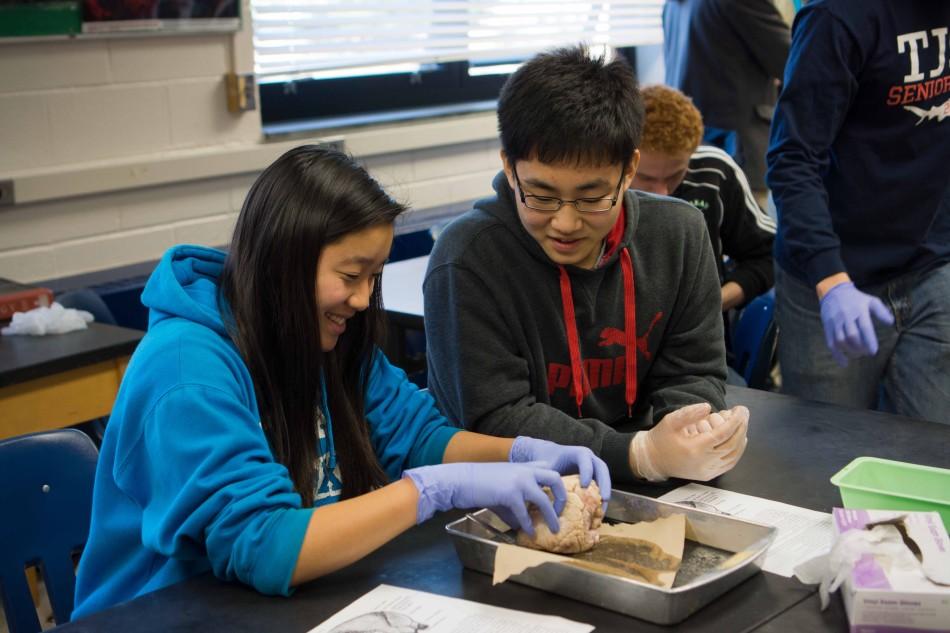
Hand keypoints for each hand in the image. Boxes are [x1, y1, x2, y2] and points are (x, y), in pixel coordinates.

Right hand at [403, 462, 565, 535]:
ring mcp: (518, 481)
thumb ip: (515, 504)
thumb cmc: (479, 484)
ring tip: (555, 529)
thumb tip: (522, 525)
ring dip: (551, 516)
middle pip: (555, 479)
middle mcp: (524, 471)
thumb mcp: (501, 488)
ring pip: (544, 499)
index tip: (560, 496)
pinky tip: (529, 533)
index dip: (558, 482)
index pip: (549, 468)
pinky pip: (525, 513)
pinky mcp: (509, 493)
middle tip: (562, 510)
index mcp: (523, 466)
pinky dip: (528, 525)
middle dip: (562, 496)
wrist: (461, 480)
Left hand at [509, 436, 611, 509]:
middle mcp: (589, 458)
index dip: (587, 471)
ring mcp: (593, 467)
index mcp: (578, 453)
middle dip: (604, 483)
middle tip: (604, 498)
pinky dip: (600, 497)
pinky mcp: (593, 476)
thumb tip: (545, 494)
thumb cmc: (548, 461)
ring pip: (604, 478)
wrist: (548, 457)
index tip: (584, 486)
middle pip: (601, 468)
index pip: (585, 459)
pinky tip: (598, 510)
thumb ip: (547, 476)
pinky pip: (601, 485)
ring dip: (605, 493)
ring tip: (603, 509)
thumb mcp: (547, 467)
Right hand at [629, 403, 748, 481]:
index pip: (723, 433)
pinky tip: (739, 440)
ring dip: (742, 439)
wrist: (653, 460)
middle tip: (744, 413)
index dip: (735, 420)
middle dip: (741, 427)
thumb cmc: (661, 438)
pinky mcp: (708, 475)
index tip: (741, 409)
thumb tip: (709, 407)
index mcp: (695, 448)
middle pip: (732, 444)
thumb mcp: (671, 420)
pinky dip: (737, 452)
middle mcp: (704, 462)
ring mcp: (707, 471)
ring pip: (734, 455)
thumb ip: (689, 413)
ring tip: (742, 424)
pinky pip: (729, 464)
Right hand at [819, 282, 893, 366]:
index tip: (873, 351)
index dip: (869, 341)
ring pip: (840, 340)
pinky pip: (830, 343)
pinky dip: (837, 355)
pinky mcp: (827, 327)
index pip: (865, 327)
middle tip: (866, 352)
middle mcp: (846, 316)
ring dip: (849, 351)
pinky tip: (844, 362)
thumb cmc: (856, 299)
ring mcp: (835, 322)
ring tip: (858, 355)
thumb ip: (881, 311)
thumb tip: (891, 323)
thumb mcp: (871, 300)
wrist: (833, 292)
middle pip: (852, 336)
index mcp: (859, 310)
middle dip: (860, 348)